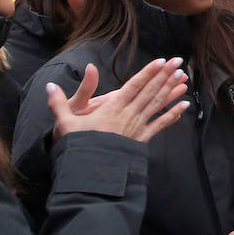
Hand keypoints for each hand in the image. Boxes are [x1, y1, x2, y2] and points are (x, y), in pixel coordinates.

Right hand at [47, 58, 188, 142]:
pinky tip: (184, 107)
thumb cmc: (77, 147)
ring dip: (171, 91)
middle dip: (165, 75)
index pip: (134, 85)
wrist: (89, 173)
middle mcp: (128, 115)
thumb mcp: (65, 123)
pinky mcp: (140, 141)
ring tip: (184, 78)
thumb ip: (58, 103)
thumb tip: (49, 86)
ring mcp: (136, 128)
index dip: (148, 72)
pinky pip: (159, 126)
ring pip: (157, 105)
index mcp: (112, 108)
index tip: (161, 61)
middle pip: (150, 91)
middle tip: (179, 61)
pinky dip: (172, 116)